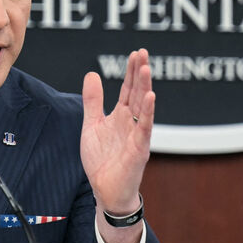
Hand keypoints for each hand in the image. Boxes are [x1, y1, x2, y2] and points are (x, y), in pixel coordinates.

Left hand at [81, 49, 154, 215]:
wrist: (105, 190)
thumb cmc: (102, 160)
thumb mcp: (92, 125)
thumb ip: (93, 101)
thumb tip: (92, 74)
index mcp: (121, 116)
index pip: (129, 88)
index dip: (131, 71)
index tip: (135, 53)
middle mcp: (132, 122)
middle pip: (138, 92)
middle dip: (140, 73)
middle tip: (143, 53)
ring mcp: (138, 135)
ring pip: (144, 107)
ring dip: (145, 87)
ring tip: (146, 68)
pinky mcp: (139, 149)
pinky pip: (145, 128)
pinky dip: (149, 112)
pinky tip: (151, 97)